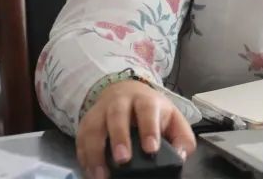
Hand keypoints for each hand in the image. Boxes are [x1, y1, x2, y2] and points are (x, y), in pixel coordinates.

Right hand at [75, 79, 195, 178]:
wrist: (124, 91)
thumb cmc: (152, 111)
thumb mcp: (172, 119)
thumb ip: (181, 137)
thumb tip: (180, 156)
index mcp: (145, 101)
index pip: (147, 111)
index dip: (149, 129)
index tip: (151, 149)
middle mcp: (120, 103)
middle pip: (117, 116)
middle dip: (119, 138)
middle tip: (123, 160)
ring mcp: (100, 112)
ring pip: (94, 128)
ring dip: (95, 152)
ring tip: (101, 175)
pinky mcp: (86, 123)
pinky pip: (80, 139)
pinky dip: (83, 157)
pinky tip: (90, 172)